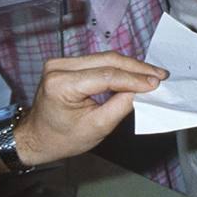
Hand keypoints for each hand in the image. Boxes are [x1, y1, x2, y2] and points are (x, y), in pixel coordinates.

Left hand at [15, 53, 167, 165]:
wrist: (36, 138)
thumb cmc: (61, 138)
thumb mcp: (95, 128)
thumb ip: (120, 107)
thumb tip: (143, 91)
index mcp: (61, 84)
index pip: (106, 75)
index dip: (134, 79)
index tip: (156, 83)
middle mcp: (59, 67)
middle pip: (108, 60)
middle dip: (137, 68)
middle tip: (161, 75)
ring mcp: (61, 62)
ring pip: (106, 58)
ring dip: (131, 66)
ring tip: (153, 74)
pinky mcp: (67, 63)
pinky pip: (99, 61)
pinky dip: (119, 67)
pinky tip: (135, 73)